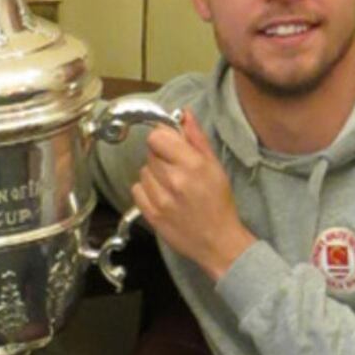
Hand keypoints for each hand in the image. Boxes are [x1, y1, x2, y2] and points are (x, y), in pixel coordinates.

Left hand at [131, 109, 254, 279]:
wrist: (217, 242)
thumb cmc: (218, 203)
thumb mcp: (214, 166)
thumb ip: (196, 138)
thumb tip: (183, 113)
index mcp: (192, 165)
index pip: (157, 137)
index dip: (162, 138)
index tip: (170, 144)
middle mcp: (174, 180)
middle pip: (150, 153)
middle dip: (162, 157)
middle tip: (177, 169)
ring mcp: (160, 199)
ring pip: (143, 171)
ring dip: (154, 175)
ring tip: (172, 185)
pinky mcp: (150, 214)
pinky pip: (136, 189)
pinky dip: (146, 190)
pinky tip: (163, 196)